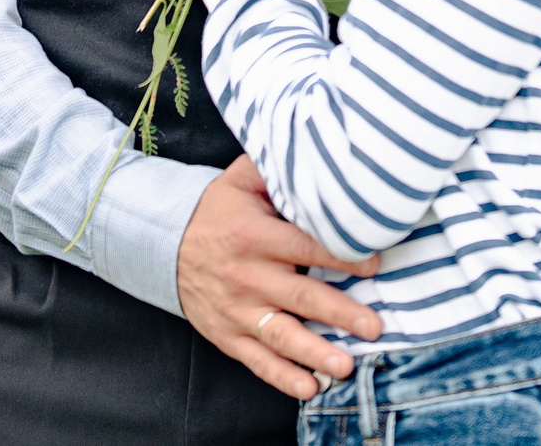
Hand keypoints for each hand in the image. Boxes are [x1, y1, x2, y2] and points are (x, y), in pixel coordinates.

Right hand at [178, 155, 382, 397]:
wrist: (165, 245)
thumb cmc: (217, 211)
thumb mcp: (239, 181)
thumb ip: (273, 169)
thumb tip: (313, 152)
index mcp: (253, 237)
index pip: (304, 248)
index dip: (340, 257)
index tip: (375, 265)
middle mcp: (246, 276)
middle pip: (300, 298)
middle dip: (340, 313)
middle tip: (374, 326)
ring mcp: (236, 311)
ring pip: (281, 336)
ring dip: (315, 353)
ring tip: (346, 366)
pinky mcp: (228, 335)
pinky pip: (258, 360)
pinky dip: (283, 377)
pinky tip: (310, 388)